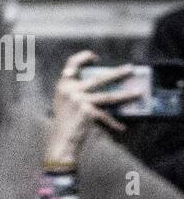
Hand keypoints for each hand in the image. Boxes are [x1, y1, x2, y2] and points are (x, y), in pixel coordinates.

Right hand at [45, 50, 138, 168]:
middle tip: (131, 69)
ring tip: (139, 93)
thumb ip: (76, 90)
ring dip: (126, 95)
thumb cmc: (65, 122)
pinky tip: (122, 127)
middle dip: (118, 73)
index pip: (71, 63)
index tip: (96, 58)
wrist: (59, 141)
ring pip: (108, 96)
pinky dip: (113, 123)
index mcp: (63, 85)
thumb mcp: (65, 102)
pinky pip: (105, 116)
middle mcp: (70, 91)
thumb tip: (105, 83)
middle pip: (99, 79)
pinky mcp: (86, 112)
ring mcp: (78, 101)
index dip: (83, 57)